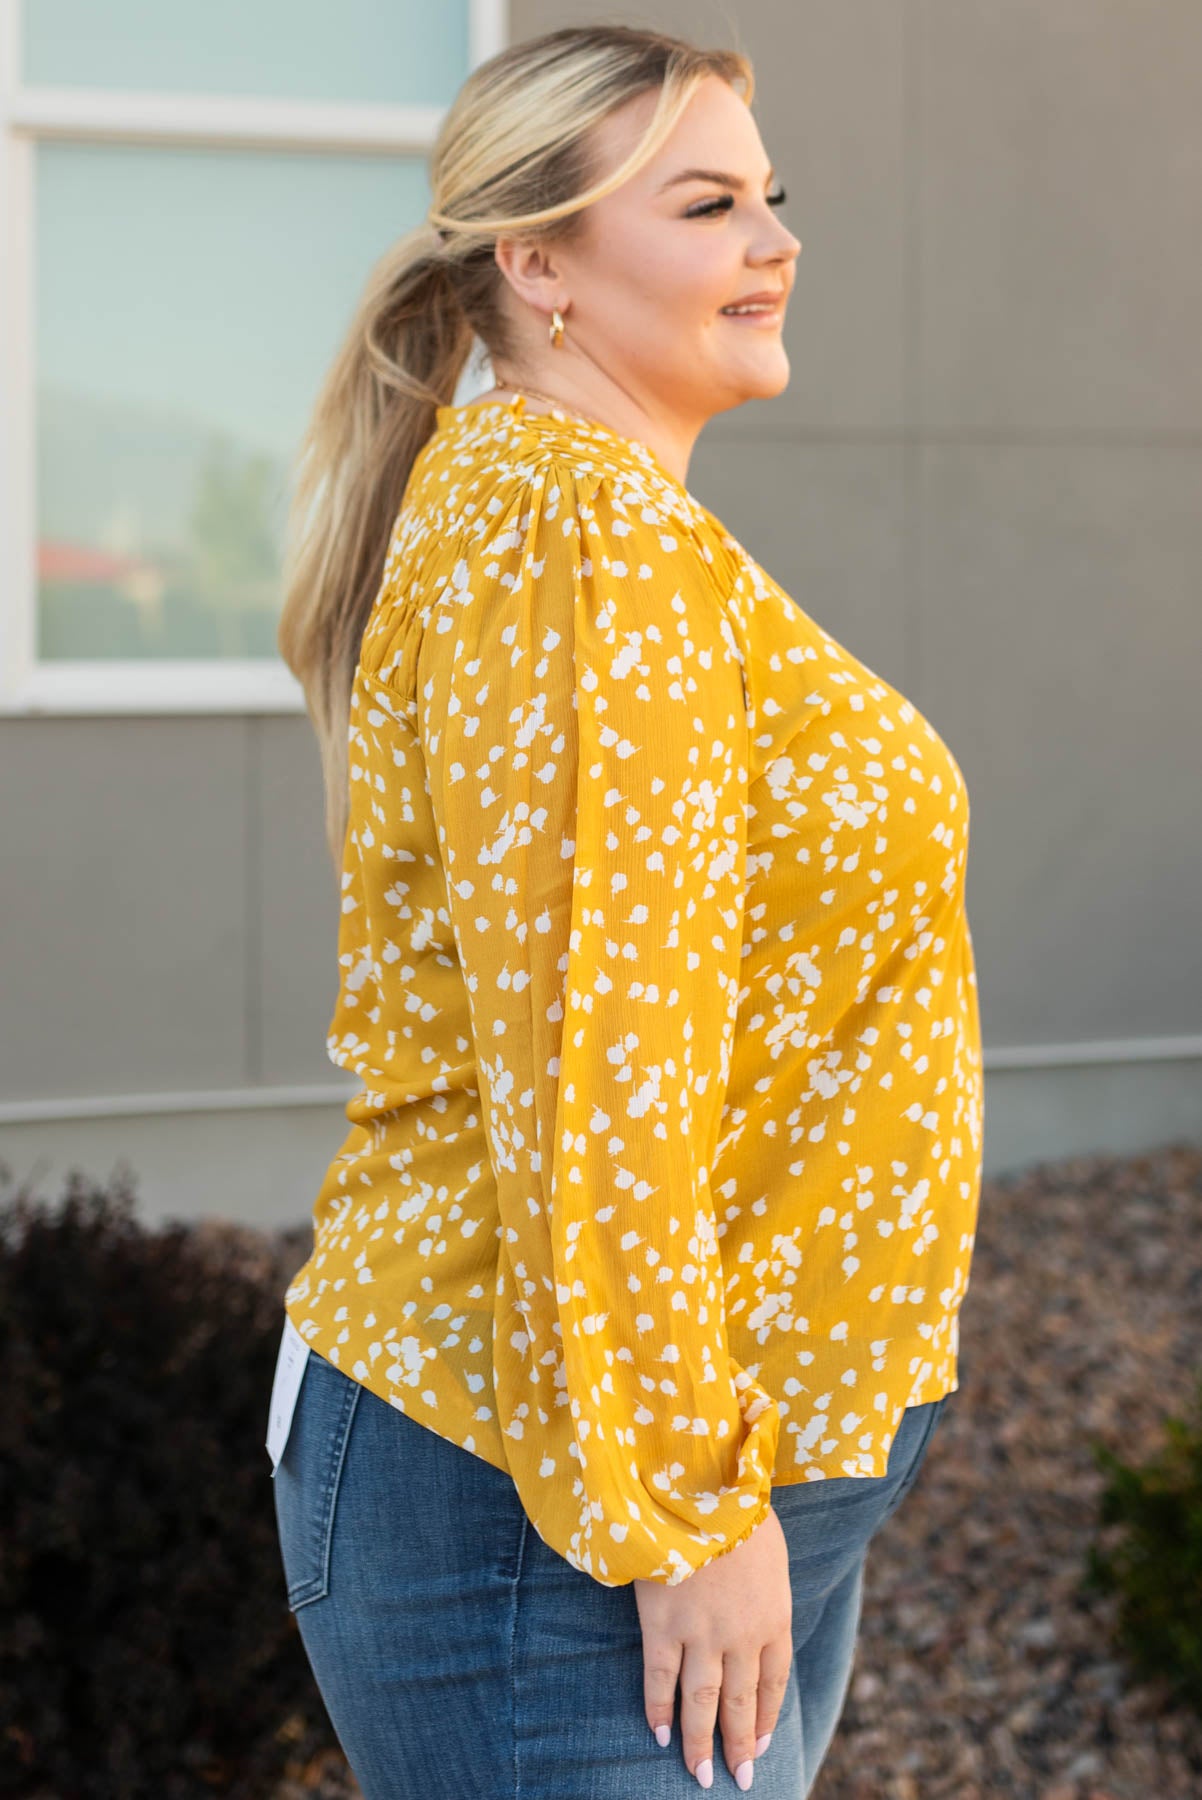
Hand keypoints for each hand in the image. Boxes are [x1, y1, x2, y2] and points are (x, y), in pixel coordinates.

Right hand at [633, 1506, 792, 1789]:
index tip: (757, 1745)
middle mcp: (742, 1636)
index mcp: (773, 1616)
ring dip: (701, 1743)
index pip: (773, 1684)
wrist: (701, 1487)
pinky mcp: (663, 1624)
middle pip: (739, 1703)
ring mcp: (701, 1634)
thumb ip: (766, 1593)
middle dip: (737, 1746)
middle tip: (738, 1779)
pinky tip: (661, 1735)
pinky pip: (660, 1679)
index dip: (764, 1719)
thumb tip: (759, 1616)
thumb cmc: (738, 1510)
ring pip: (701, 1702)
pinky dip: (659, 1710)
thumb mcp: (770, 1553)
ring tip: (699, 1775)